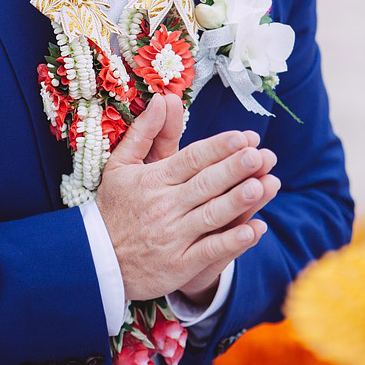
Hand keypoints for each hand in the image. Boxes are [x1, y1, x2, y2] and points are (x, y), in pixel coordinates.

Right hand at [95, 95, 280, 300]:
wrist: (97, 259)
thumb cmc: (114, 207)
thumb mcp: (120, 166)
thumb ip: (144, 132)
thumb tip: (162, 98)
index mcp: (152, 180)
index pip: (190, 160)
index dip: (218, 148)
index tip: (244, 136)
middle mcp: (164, 206)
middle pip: (205, 184)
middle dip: (234, 169)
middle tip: (260, 155)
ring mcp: (172, 237)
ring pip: (211, 215)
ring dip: (239, 200)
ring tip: (266, 184)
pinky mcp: (179, 265)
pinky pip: (210, 251)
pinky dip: (233, 241)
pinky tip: (255, 229)